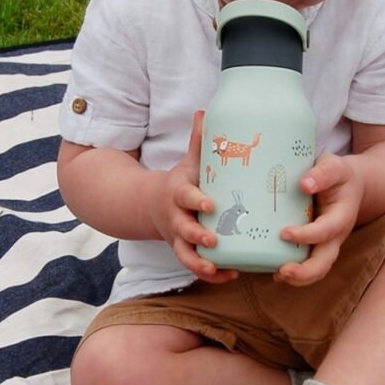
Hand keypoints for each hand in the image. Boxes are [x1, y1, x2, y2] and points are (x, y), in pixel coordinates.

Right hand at [150, 112, 238, 283]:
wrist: (152, 205)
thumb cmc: (181, 182)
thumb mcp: (188, 162)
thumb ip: (199, 141)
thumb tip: (206, 110)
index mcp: (177, 194)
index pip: (185, 197)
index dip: (196, 201)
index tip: (209, 204)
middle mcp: (176, 219)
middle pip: (183, 230)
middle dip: (197, 236)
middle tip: (214, 240)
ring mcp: (179, 239)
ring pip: (185, 256)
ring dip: (201, 263)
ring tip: (218, 266)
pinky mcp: (185, 252)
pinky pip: (196, 267)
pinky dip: (212, 274)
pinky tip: (231, 274)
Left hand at [275, 153, 363, 285]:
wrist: (350, 186)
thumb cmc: (339, 176)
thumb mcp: (335, 167)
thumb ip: (323, 173)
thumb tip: (304, 183)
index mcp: (342, 216)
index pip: (325, 231)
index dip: (306, 235)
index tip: (284, 233)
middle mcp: (336, 236)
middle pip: (325, 262)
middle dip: (305, 272)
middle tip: (282, 272)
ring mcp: (327, 245)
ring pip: (317, 270)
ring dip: (298, 278)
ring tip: (277, 275)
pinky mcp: (316, 248)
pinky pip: (308, 266)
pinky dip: (293, 273)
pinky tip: (274, 270)